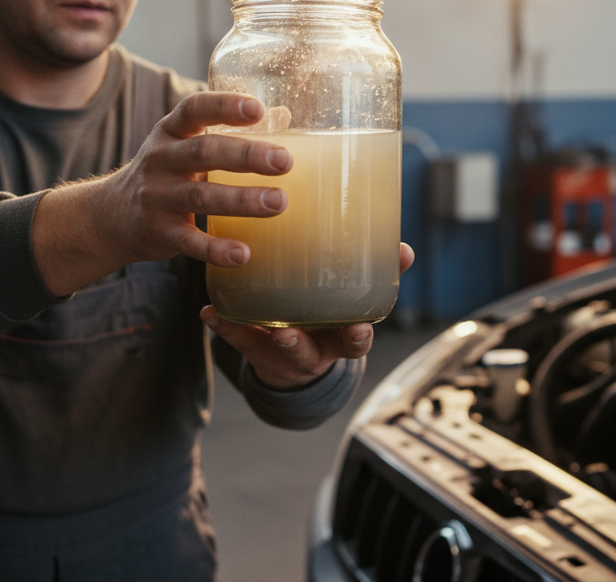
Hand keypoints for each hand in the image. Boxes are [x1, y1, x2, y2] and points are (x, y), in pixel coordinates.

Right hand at [32, 92, 290, 295]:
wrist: (111, 216)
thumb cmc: (167, 172)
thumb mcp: (186, 144)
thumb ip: (228, 130)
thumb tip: (284, 114)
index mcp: (171, 131)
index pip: (194, 109)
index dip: (224, 106)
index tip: (257, 109)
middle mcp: (160, 160)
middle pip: (203, 152)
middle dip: (246, 156)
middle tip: (284, 161)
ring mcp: (157, 197)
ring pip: (200, 196)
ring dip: (241, 200)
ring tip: (279, 202)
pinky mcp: (159, 232)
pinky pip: (189, 241)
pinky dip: (216, 248)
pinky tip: (243, 253)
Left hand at [201, 242, 414, 390]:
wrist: (293, 366)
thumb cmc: (329, 320)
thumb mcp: (354, 304)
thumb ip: (380, 277)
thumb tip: (406, 250)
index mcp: (338, 339)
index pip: (354, 342)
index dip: (357, 338)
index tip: (360, 330)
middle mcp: (313, 350)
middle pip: (313, 353)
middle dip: (305, 345)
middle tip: (296, 334)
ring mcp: (282, 351)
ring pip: (278, 349)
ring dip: (271, 338)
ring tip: (266, 327)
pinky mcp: (254, 346)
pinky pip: (238, 337)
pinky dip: (224, 325)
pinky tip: (209, 311)